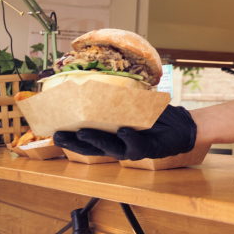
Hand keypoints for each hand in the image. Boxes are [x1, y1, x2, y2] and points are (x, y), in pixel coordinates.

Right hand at [53, 105, 196, 160]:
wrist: (182, 125)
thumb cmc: (155, 116)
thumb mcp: (133, 107)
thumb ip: (116, 102)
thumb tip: (95, 83)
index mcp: (111, 137)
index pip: (86, 141)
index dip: (70, 138)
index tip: (52, 129)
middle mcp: (118, 146)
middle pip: (92, 148)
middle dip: (74, 143)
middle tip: (58, 135)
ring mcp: (131, 149)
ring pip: (110, 149)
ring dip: (97, 140)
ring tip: (85, 132)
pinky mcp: (147, 150)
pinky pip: (135, 145)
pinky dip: (128, 138)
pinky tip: (122, 131)